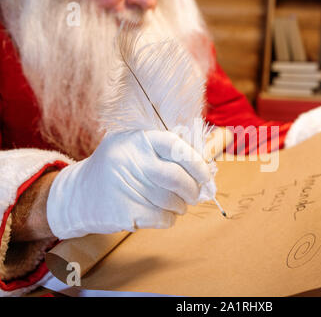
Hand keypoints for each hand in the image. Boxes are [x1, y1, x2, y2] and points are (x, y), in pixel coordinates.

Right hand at [46, 130, 211, 238]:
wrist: (76, 196)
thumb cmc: (115, 171)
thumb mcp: (133, 150)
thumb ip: (164, 152)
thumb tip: (203, 163)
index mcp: (135, 140)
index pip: (175, 146)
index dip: (196, 162)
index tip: (205, 175)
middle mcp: (128, 160)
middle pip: (176, 177)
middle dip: (192, 189)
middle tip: (195, 195)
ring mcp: (124, 186)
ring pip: (171, 200)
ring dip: (181, 206)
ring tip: (177, 205)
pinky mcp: (123, 212)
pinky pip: (162, 218)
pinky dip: (169, 219)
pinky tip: (162, 214)